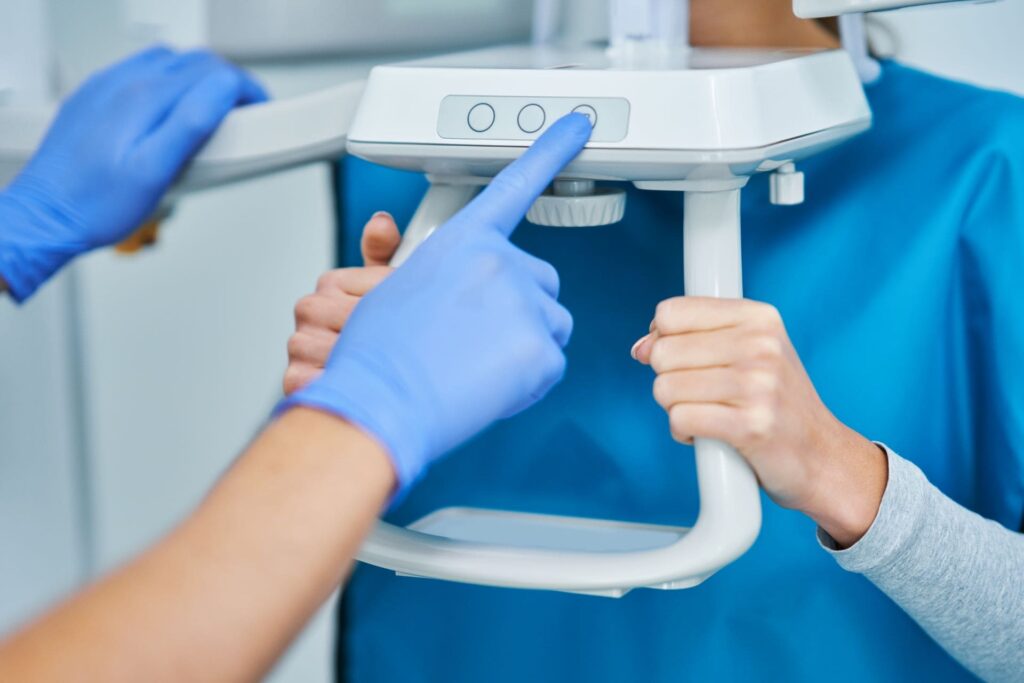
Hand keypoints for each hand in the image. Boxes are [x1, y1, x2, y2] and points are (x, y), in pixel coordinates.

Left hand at [0, 46, 266, 301]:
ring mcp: (106, 87)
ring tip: (215, 113)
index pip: (213, 72)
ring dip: (200, 82)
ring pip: (169, 63)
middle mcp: (122, 83)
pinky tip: (173, 113)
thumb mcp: (156, 172)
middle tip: (247, 115)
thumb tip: (222, 93)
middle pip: (194, 62)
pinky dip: (170, 86)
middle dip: (229, 84)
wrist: (46, 216)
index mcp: (143, 98)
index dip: (246, 89)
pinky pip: (142, 74)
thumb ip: (191, 125)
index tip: (260, 111)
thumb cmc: (97, 205)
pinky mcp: (95, 98)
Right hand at [279, 113, 592, 491]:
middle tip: (479, 338)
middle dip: (520, 307)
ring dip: (526, 343)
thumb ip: (451, 274)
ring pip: (552, 322)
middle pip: (540, 278)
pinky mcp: (540, 349)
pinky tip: (487, 387)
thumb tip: (469, 290)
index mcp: (463, 239)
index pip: (515, 185)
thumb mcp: (400, 288)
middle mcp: (499, 261)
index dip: (549, 152)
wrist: (377, 400)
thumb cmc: (379, 352)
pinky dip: (526, 382)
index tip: (576, 126)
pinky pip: (551, 364)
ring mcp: (524, 304)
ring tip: (478, 366)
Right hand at [284, 211, 400, 394]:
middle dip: (388, 335)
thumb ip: (385, 253)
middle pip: (360, 320)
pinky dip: (348, 386)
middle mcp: (309, 310)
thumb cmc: (376, 331)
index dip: (401, 307)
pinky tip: (363, 387)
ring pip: (345, 350)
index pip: (375, 289)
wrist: (363, 380)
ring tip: (384, 368)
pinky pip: (327, 381)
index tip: (413, 318)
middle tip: (402, 347)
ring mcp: (299, 345)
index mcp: (331, 284)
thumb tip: (380, 223)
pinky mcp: (296, 380)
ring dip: (370, 363)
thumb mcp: (388, 288)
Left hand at [632, 297, 886, 546]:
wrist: (823, 458)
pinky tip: (708, 436)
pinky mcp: (751, 425)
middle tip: (702, 395)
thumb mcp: (749, 353)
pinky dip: (683, 433)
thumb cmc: (778, 405)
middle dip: (669, 380)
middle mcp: (761, 345)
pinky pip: (680, 419)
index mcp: (759, 317)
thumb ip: (694, 340)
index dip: (661, 340)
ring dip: (676, 410)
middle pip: (662, 353)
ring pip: (665, 388)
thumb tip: (641, 348)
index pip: (671, 313)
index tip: (680, 361)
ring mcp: (758, 385)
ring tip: (709, 415)